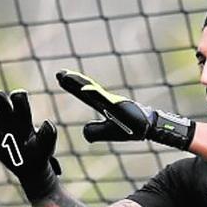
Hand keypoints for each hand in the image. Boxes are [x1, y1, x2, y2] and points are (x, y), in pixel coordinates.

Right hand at [0, 89, 61, 200]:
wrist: (31, 167)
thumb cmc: (40, 153)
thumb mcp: (47, 146)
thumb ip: (49, 134)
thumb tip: (46, 122)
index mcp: (23, 114)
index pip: (17, 96)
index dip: (18, 98)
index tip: (21, 113)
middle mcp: (8, 116)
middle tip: (2, 113)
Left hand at [56, 70, 194, 150]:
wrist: (148, 128)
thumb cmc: (131, 129)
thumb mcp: (108, 132)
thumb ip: (95, 132)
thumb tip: (83, 130)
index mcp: (103, 104)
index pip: (84, 93)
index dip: (72, 86)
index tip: (60, 78)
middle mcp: (106, 99)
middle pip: (86, 87)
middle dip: (72, 80)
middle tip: (59, 73)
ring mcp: (112, 100)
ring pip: (93, 89)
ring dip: (79, 83)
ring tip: (66, 76)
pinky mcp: (118, 104)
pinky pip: (103, 97)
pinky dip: (93, 92)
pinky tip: (84, 89)